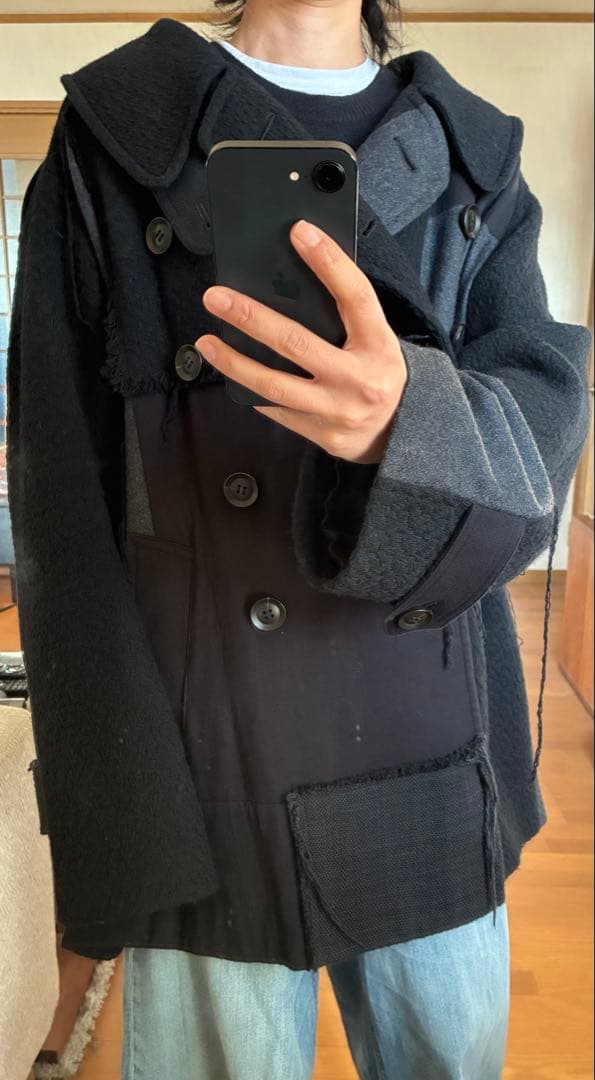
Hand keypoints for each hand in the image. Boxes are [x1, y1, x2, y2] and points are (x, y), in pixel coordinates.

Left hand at [197, 219, 407, 464]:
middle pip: (296, 343)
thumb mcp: (376, 340)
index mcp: (379, 346)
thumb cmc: (378, 373)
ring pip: (275, 385)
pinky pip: (276, 410)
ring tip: (207, 342)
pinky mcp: (322, 434)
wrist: (399, 432)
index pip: (355, 296)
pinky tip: (230, 372)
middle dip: (251, 318)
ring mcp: (338, 410)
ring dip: (234, 362)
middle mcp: (359, 379)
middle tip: (216, 297)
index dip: (329, 262)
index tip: (300, 232)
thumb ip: (347, 315)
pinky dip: (250, 390)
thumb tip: (294, 277)